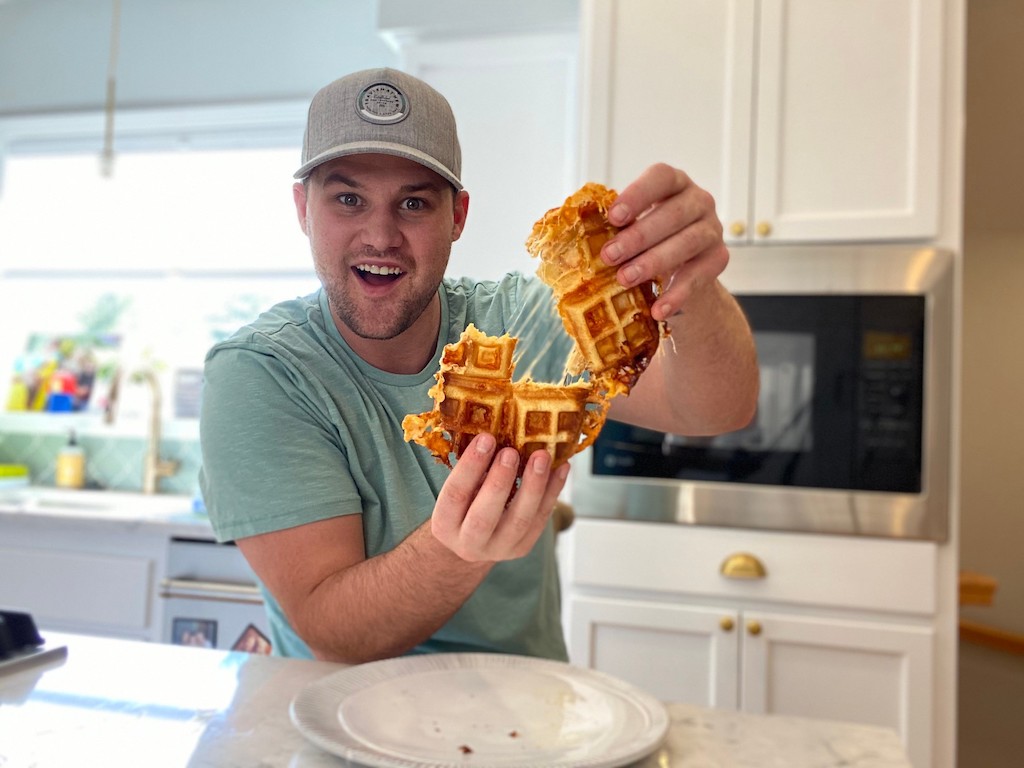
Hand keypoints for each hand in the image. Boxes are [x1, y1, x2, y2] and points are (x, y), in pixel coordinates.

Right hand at [430, 433, 569, 561]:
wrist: (472, 542)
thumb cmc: (464, 505)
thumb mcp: (458, 491)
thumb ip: (472, 470)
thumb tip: (496, 432)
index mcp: (444, 524)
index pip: (455, 495)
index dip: (470, 466)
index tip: (486, 438)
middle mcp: (469, 543)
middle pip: (485, 515)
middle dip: (500, 481)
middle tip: (511, 451)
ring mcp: (499, 549)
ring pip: (520, 520)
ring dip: (533, 485)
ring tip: (542, 456)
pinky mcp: (523, 547)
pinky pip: (541, 519)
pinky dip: (553, 491)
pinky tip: (561, 468)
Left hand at [601, 163, 728, 321]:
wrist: (680, 274)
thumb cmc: (645, 243)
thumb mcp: (629, 229)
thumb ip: (609, 227)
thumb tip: (561, 240)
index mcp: (673, 184)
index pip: (661, 177)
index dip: (638, 194)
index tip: (614, 216)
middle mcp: (698, 201)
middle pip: (674, 213)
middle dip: (639, 236)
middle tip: (609, 256)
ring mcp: (712, 229)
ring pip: (688, 242)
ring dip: (654, 261)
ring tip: (625, 279)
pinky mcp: (718, 259)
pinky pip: (700, 276)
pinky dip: (677, 294)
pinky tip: (658, 309)